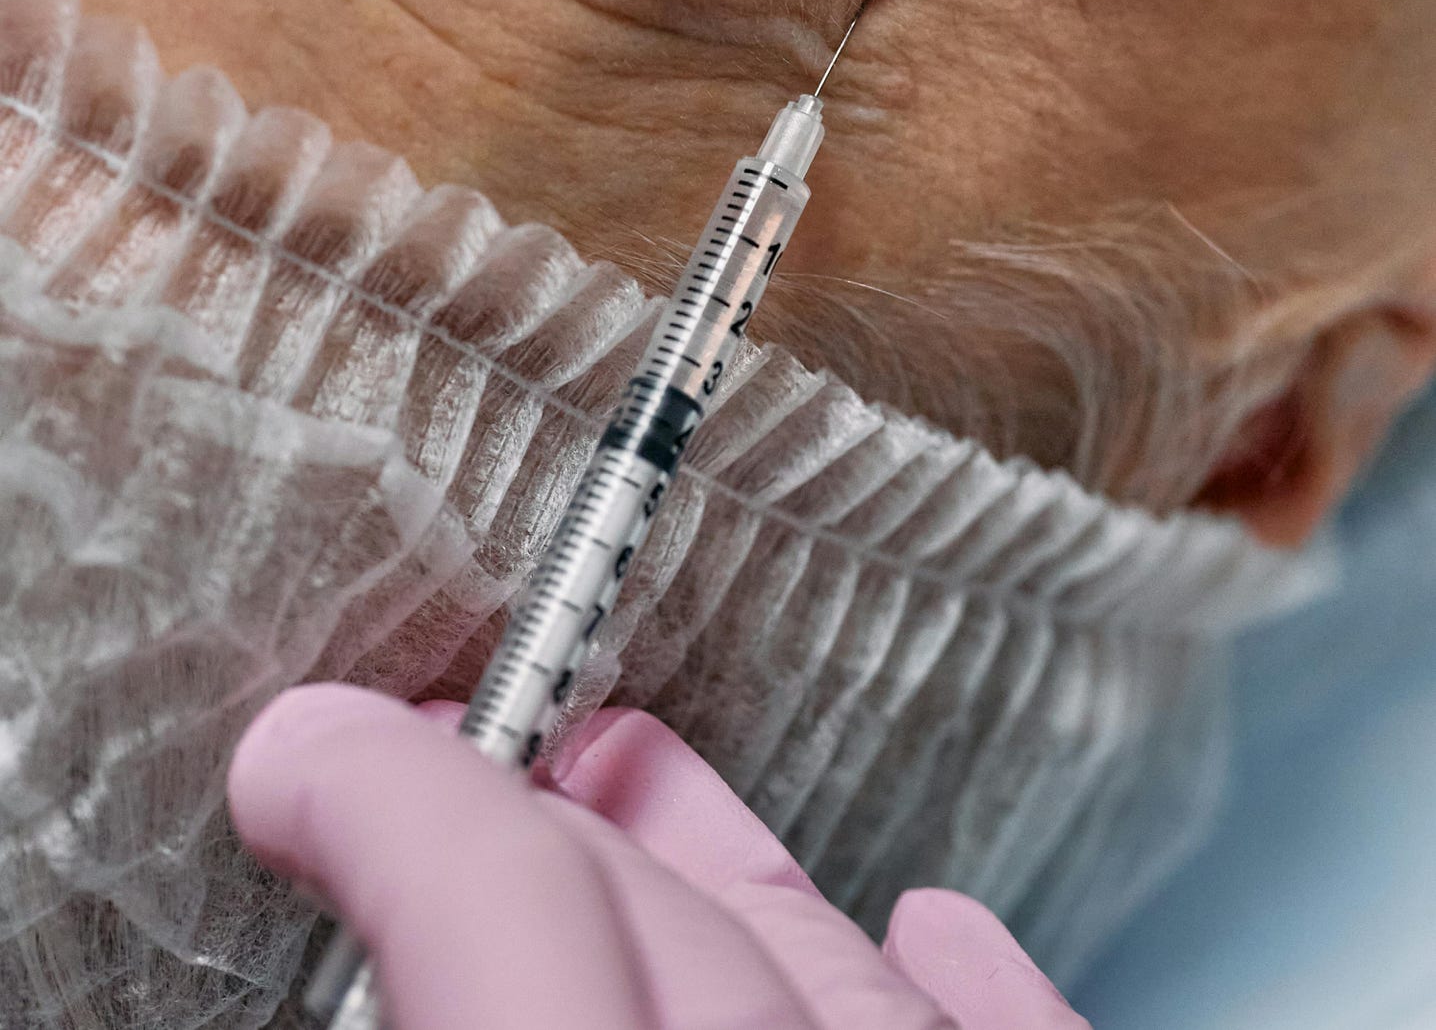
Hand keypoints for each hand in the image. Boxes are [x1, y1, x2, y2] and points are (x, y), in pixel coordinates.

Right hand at [228, 684, 1089, 1029]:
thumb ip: (453, 977)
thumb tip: (380, 935)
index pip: (507, 918)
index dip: (393, 800)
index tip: (307, 754)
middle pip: (670, 922)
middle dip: (530, 822)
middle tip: (432, 771)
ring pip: (840, 973)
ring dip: (718, 861)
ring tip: (633, 771)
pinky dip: (970, 994)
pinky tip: (937, 931)